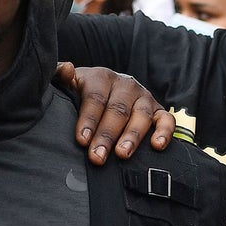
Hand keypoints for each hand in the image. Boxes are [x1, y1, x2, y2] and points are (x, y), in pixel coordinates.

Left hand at [56, 61, 173, 164]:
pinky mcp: (159, 110)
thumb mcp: (67, 83)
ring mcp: (144, 96)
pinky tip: (157, 146)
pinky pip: (166, 119)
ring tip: (122, 154)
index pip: (95, 98)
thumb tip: (67, 69)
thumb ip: (59, 75)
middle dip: (106, 135)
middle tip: (97, 156)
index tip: (81, 140)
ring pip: (141, 115)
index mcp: (101, 77)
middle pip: (117, 110)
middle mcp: (125, 84)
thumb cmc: (81, 92)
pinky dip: (165, 132)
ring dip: (132, 136)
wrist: (104, 89)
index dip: (88, 119)